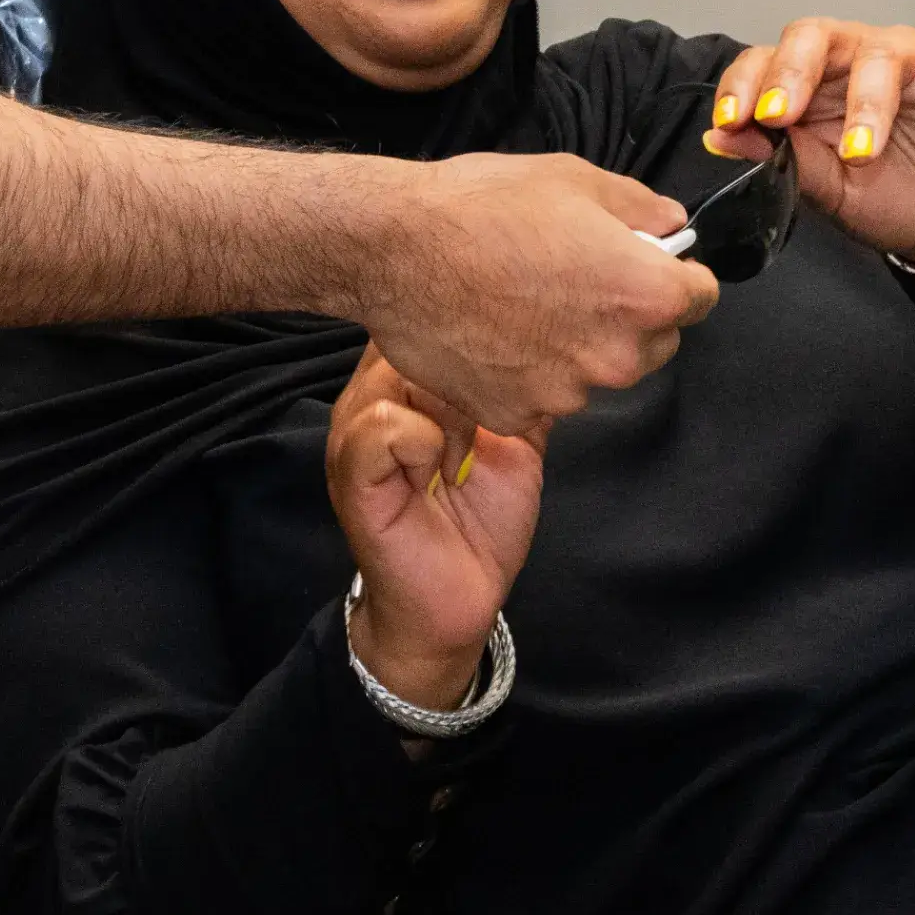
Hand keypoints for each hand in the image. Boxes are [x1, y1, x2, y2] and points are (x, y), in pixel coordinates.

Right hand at [328, 344, 546, 710]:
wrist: (458, 602)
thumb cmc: (483, 520)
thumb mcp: (516, 435)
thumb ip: (523, 383)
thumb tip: (562, 334)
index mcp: (404, 379)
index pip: (429, 313)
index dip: (473, 323)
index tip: (513, 357)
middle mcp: (371, 394)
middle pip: (416, 333)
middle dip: (471, 363)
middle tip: (496, 417)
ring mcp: (354, 431)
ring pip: (400, 369)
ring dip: (453, 405)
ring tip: (469, 450)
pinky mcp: (352, 473)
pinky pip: (383, 426)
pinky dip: (425, 441)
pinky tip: (444, 471)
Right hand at [355, 153, 719, 436]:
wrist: (393, 247)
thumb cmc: (482, 205)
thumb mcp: (574, 179)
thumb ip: (640, 208)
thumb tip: (671, 226)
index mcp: (643, 294)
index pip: (701, 298)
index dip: (679, 274)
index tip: (654, 265)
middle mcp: (614, 355)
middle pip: (655, 342)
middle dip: (631, 314)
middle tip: (577, 277)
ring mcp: (564, 392)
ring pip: (597, 371)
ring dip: (579, 346)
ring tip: (527, 300)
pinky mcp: (516, 413)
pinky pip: (544, 394)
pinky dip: (530, 370)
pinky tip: (497, 328)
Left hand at [704, 21, 914, 269]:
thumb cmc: (887, 194)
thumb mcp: (830, 191)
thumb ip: (783, 161)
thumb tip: (718, 139)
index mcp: (808, 83)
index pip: (764, 63)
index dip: (742, 85)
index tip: (730, 120)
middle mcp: (851, 59)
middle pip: (812, 36)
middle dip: (789, 73)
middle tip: (778, 116)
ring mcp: (908, 61)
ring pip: (879, 53)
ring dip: (864, 101)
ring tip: (860, 153)